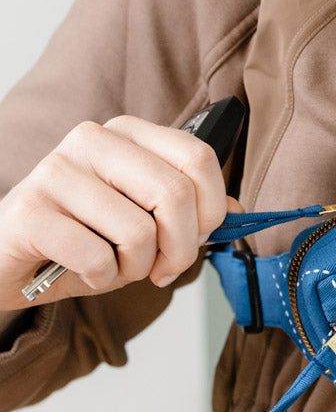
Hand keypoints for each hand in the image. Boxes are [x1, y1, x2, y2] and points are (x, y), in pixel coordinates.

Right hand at [0, 116, 234, 310]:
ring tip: (114, 267)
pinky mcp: (29, 211)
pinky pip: (95, 256)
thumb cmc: (80, 237)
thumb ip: (189, 208)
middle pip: (174, 194)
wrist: (7, 258)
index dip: (210, 209)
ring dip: (135, 268)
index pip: (198, 157)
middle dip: (180, 248)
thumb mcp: (141, 218)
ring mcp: (57, 171)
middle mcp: (93, 140)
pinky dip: (101, 279)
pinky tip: (85, 272)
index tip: (196, 239)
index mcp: (128, 132)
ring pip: (137, 231)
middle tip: (163, 269)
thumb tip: (237, 210)